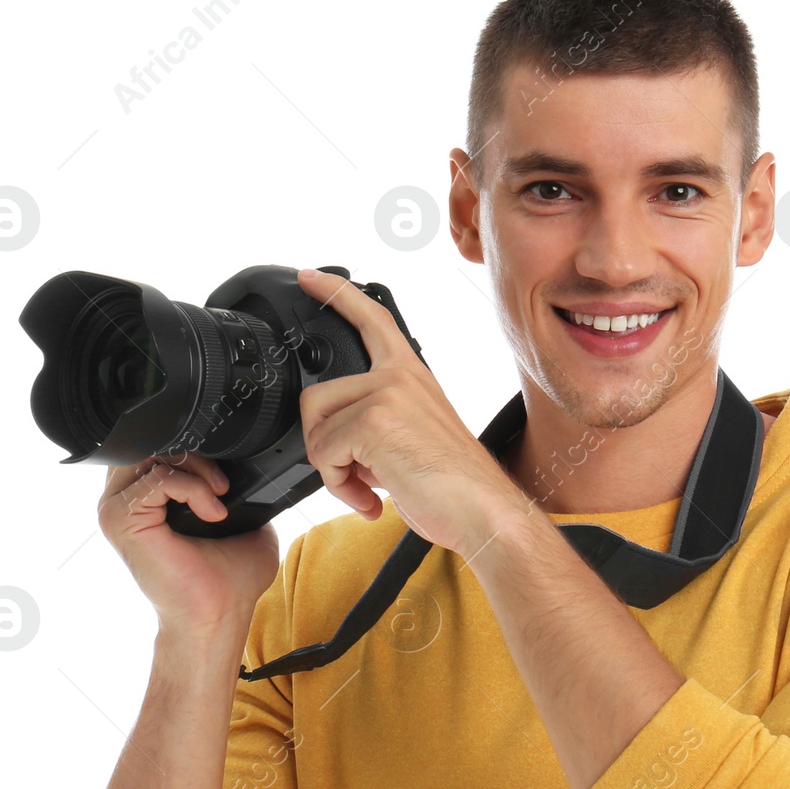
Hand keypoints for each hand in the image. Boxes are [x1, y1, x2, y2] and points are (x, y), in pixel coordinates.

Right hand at [98, 450, 279, 632]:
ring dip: (197, 468)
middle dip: (196, 453)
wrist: (218, 614)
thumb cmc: (228, 579)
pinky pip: (157, 478)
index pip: (160, 444)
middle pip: (153, 442)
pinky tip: (212, 512)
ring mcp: (117, 507)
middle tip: (223, 484)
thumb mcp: (243, 520)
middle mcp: (125, 499)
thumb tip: (252, 468)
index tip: (225, 476)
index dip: (195, 447)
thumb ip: (236, 488)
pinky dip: (194, 488)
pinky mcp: (120, 519)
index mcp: (147, 497)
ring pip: (154, 453)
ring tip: (219, 495)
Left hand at [294, 268, 526, 558]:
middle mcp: (399, 376)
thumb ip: (375, 424)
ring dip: (332, 470)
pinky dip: (339, 485)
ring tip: (367, 487)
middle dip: (324, 445)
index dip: (335, 293)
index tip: (307, 277)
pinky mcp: (374, 420)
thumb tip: (336, 443)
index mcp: (412, 374)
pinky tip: (370, 497)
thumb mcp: (412, 439)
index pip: (370, 318)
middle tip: (358, 473)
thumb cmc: (453, 486)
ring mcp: (387, 393)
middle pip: (317, 397)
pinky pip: (323, 452)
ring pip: (315, 428)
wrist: (482, 511)